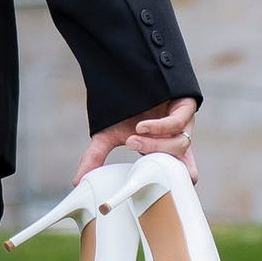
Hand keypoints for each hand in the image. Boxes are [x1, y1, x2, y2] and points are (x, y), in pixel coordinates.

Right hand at [78, 97, 196, 184]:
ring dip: (154, 145)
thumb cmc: (123, 109)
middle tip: (130, 150)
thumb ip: (96, 157)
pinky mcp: (185, 106)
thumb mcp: (108, 135)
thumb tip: (76, 181)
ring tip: (132, 139)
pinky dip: (159, 128)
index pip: (185, 170)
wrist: (127, 75)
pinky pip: (178, 123)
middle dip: (156, 160)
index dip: (180, 180)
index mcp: (166, 149)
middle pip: (181, 163)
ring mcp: (184, 123)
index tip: (160, 185)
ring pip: (180, 145)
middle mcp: (178, 138)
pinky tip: (141, 126)